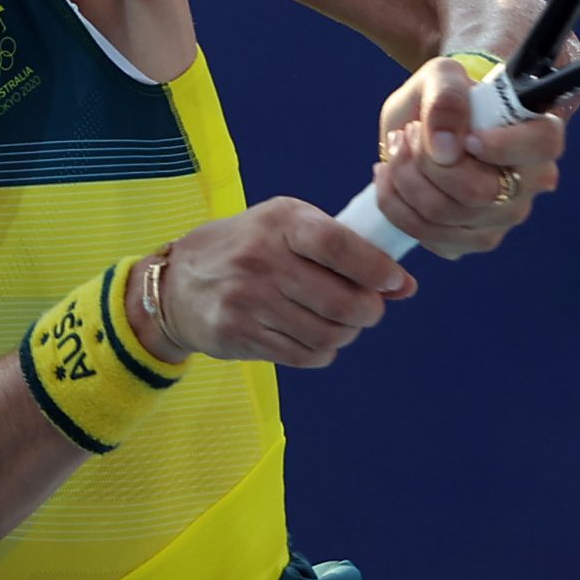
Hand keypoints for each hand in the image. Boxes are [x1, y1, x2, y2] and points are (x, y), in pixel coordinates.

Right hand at [147, 197, 417, 369]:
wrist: (176, 284)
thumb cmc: (245, 248)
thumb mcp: (284, 226)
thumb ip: (343, 248)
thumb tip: (403, 285)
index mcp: (280, 223)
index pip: (338, 244)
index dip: (375, 268)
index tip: (395, 282)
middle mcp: (262, 260)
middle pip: (341, 301)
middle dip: (368, 312)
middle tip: (367, 309)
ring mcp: (248, 301)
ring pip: (327, 335)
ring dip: (345, 334)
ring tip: (338, 323)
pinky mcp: (240, 335)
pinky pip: (304, 356)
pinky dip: (321, 352)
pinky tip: (313, 337)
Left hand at [369, 55, 566, 259]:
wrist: (426, 126)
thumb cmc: (444, 99)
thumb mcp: (441, 76)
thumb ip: (447, 95)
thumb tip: (446, 145)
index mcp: (537, 135)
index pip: (542, 146)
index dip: (502, 145)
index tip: (466, 137)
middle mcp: (528, 184)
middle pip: (479, 192)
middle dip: (428, 161)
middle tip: (408, 132)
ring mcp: (500, 218)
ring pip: (445, 215)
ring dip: (405, 179)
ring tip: (396, 147)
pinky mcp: (466, 240)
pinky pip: (426, 235)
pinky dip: (395, 204)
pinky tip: (391, 176)